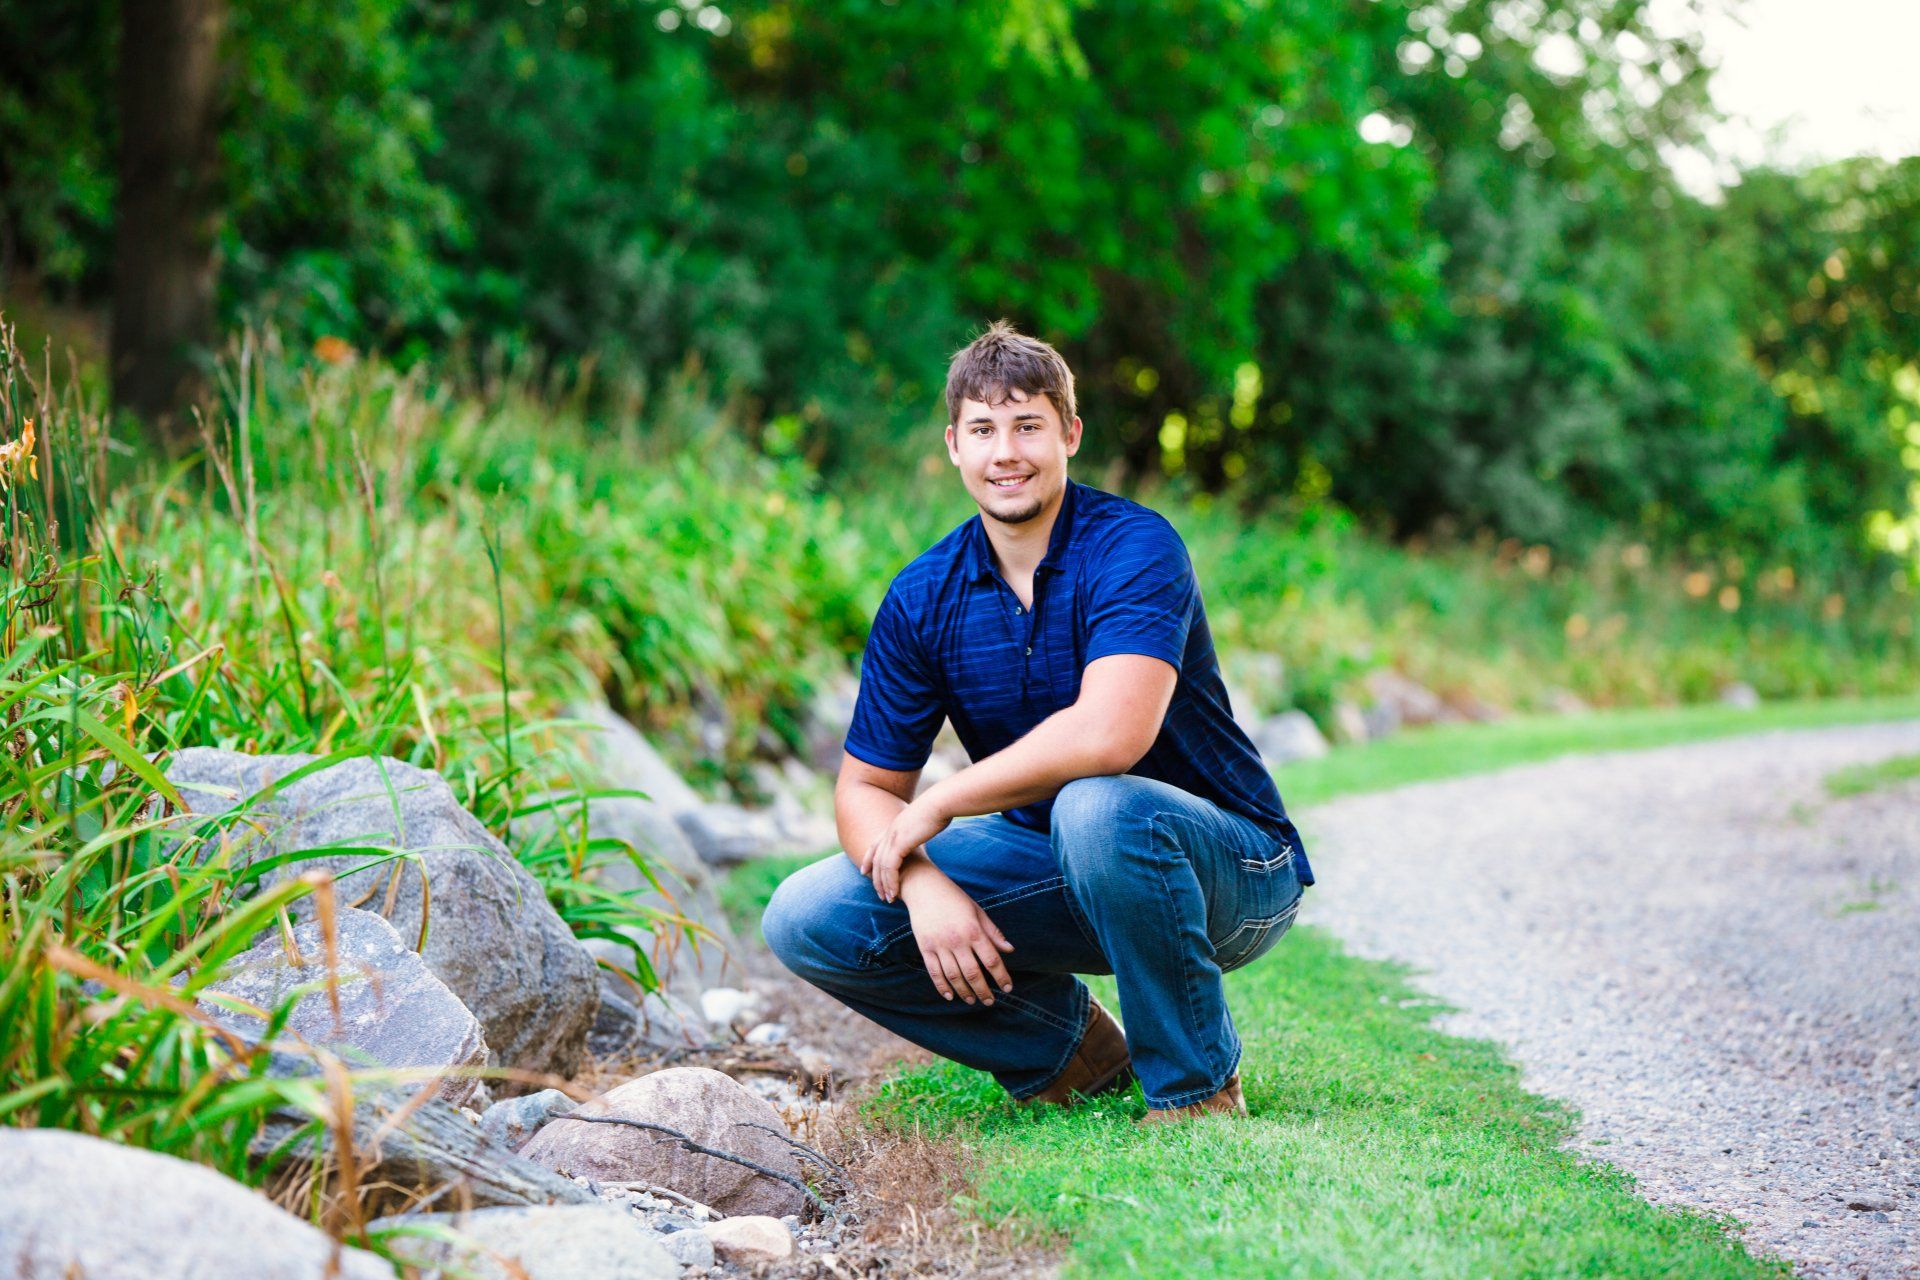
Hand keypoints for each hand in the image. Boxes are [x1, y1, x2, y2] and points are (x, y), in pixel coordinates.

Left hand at [863, 796, 952, 902]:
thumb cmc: (939, 810)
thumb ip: (920, 827)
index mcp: (894, 825)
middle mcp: (890, 832)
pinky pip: (890, 868)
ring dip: (883, 884)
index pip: (875, 845)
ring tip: (888, 899)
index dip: (868, 858)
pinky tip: (895, 893)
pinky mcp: (899, 844)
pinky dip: (891, 882)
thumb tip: (925, 829)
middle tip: (879, 894)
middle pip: (876, 859)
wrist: (940, 803)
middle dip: (875, 878)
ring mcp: (893, 837)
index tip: (863, 871)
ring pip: (881, 866)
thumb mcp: (925, 819)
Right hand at [901, 871, 1015, 1004]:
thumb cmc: (954, 898)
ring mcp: (940, 945)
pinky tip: (950, 996)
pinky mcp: (925, 948)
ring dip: (965, 992)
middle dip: (984, 991)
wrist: (924, 888)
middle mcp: (957, 940)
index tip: (1007, 988)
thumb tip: (1010, 949)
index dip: (1001, 976)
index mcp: (973, 931)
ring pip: (954, 976)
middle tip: (990, 1001)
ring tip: (972, 1000)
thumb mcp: (977, 911)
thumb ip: (993, 932)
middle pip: (973, 973)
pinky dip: (942, 986)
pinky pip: (934, 972)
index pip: (991, 960)